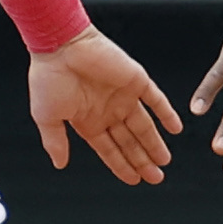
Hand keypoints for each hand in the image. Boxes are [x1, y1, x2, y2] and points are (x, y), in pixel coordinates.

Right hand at [29, 28, 182, 185]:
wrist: (60, 43)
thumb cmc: (49, 77)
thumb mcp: (47, 116)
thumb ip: (55, 141)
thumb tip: (59, 164)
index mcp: (88, 121)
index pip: (110, 149)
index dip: (122, 165)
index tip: (135, 180)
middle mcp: (107, 110)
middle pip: (130, 141)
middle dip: (142, 160)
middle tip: (157, 177)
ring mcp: (123, 96)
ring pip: (144, 125)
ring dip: (155, 143)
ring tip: (165, 161)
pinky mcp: (136, 79)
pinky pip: (156, 99)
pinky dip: (166, 113)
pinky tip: (176, 128)